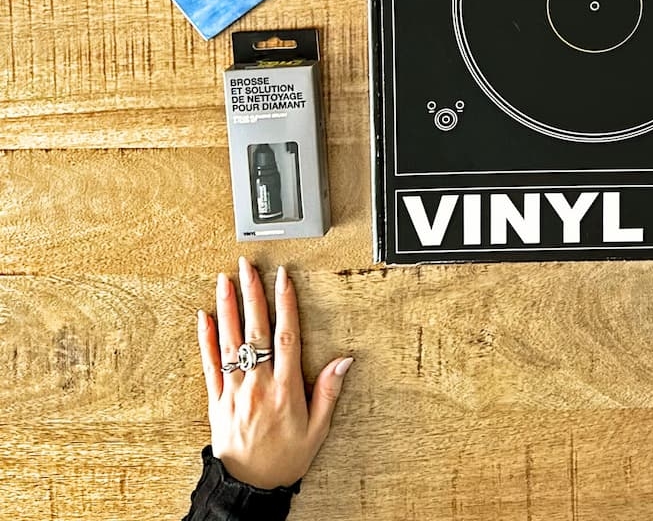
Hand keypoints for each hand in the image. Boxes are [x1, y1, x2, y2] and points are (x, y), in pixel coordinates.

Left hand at [196, 257, 353, 488]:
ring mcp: (234, 391)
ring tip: (225, 280)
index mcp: (286, 388)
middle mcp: (258, 384)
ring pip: (230, 341)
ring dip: (227, 308)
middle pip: (256, 329)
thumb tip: (344, 361)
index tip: (283, 278)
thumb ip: (329, 392)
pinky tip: (204, 318)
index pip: (286, 335)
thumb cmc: (284, 460)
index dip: (285, 303)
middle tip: (248, 267)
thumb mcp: (317, 430)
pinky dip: (206, 340)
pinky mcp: (216, 401)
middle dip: (252, 294)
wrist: (247, 489)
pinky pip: (209, 365)